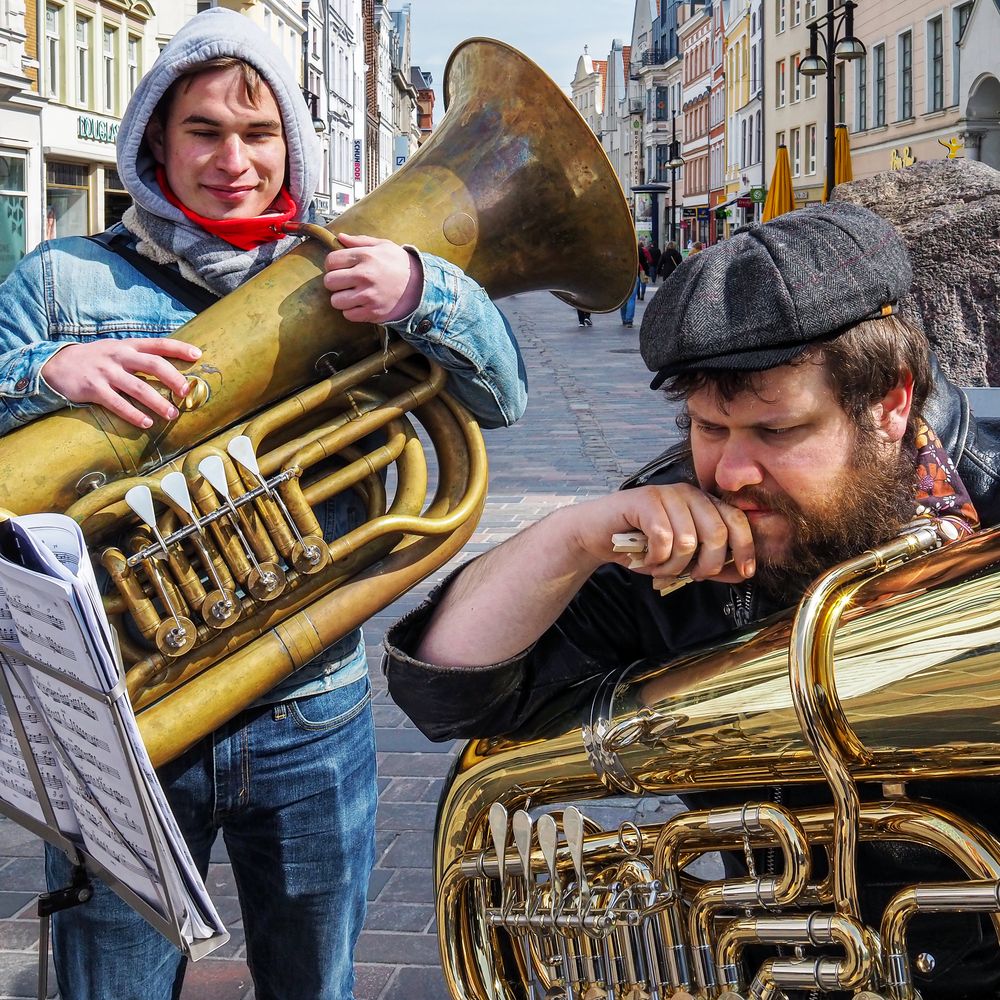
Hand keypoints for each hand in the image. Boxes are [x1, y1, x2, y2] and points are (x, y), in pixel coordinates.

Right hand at [41, 338, 202, 428]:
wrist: (56, 365)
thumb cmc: (96, 360)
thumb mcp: (117, 351)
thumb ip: (139, 357)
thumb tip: (171, 370)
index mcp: (128, 346)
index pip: (158, 344)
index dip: (178, 348)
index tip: (197, 355)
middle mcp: (119, 356)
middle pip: (152, 364)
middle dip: (172, 378)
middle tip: (185, 391)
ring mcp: (105, 372)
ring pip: (137, 387)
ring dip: (157, 402)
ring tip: (172, 414)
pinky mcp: (93, 388)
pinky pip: (117, 403)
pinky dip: (133, 414)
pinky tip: (146, 423)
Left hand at [322, 233, 422, 323]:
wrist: (420, 286)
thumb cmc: (399, 264)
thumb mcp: (383, 246)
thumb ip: (359, 241)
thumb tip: (340, 238)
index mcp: (365, 256)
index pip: (331, 261)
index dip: (332, 265)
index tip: (340, 268)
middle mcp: (365, 275)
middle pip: (330, 282)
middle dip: (334, 282)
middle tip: (344, 283)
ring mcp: (368, 296)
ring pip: (336, 301)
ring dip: (341, 299)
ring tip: (352, 294)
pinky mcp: (372, 312)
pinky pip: (348, 315)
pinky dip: (351, 311)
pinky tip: (360, 304)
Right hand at [566, 484, 755, 585]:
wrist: (596, 534)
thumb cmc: (639, 546)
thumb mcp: (680, 560)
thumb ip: (711, 565)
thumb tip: (743, 574)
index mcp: (702, 503)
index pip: (737, 520)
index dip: (746, 548)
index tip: (746, 572)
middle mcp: (688, 494)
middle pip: (718, 533)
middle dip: (707, 564)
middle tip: (689, 576)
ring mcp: (666, 494)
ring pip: (688, 541)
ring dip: (672, 566)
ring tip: (659, 567)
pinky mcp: (644, 500)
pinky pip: (663, 538)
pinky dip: (655, 558)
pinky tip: (645, 558)